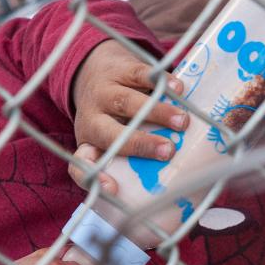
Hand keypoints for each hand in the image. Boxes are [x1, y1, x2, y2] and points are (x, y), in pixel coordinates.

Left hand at [67, 40, 188, 192]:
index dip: (92, 177)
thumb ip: (133, 166)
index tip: (113, 189)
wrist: (96, 70)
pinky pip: (139, 73)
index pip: (81, 165)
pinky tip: (179, 88)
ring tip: (183, 121)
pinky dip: (160, 82)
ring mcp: (106, 91)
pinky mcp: (121, 69)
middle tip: (169, 151)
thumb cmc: (113, 119)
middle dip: (140, 143)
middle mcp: (93, 118)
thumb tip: (179, 195)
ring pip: (126, 102)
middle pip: (111, 133)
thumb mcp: (112, 142)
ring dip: (157, 111)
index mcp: (89, 142)